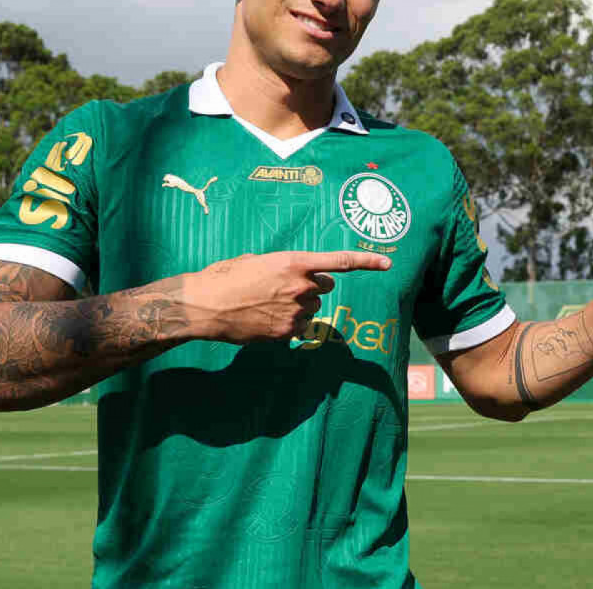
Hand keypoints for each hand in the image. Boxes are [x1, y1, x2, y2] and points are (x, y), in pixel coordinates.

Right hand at [181, 251, 391, 342]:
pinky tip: (264, 320)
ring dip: (299, 306)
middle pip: (325, 287)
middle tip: (287, 287)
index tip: (387, 263)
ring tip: (268, 304)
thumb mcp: (257, 260)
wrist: (204, 306)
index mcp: (294, 262)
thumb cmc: (225, 276)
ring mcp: (295, 311)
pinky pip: (298, 327)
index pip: (340, 262)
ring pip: (312, 308)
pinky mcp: (286, 332)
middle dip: (313, 286)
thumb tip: (292, 275)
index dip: (367, 261)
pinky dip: (287, 324)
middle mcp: (300, 286)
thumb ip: (283, 266)